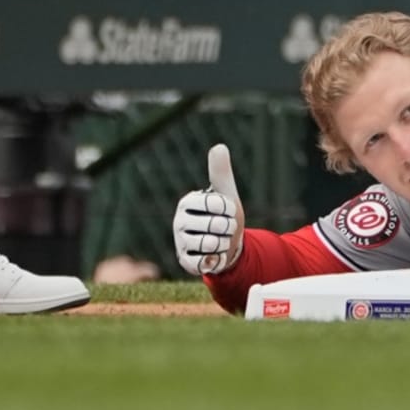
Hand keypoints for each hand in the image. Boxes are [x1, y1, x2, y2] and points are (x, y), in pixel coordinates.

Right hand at [174, 144, 243, 275]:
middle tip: (224, 228)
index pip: (217, 203)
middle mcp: (179, 221)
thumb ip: (221, 173)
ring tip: (220, 241)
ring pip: (212, 244)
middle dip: (229, 228)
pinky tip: (215, 255)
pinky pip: (205, 262)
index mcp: (187, 202)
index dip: (230, 209)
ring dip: (225, 244)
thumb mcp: (226, 194)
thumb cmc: (225, 217)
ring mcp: (180, 242)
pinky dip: (217, 259)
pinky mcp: (185, 262)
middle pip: (217, 225)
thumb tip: (219, 146)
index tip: (227, 210)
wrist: (227, 246)